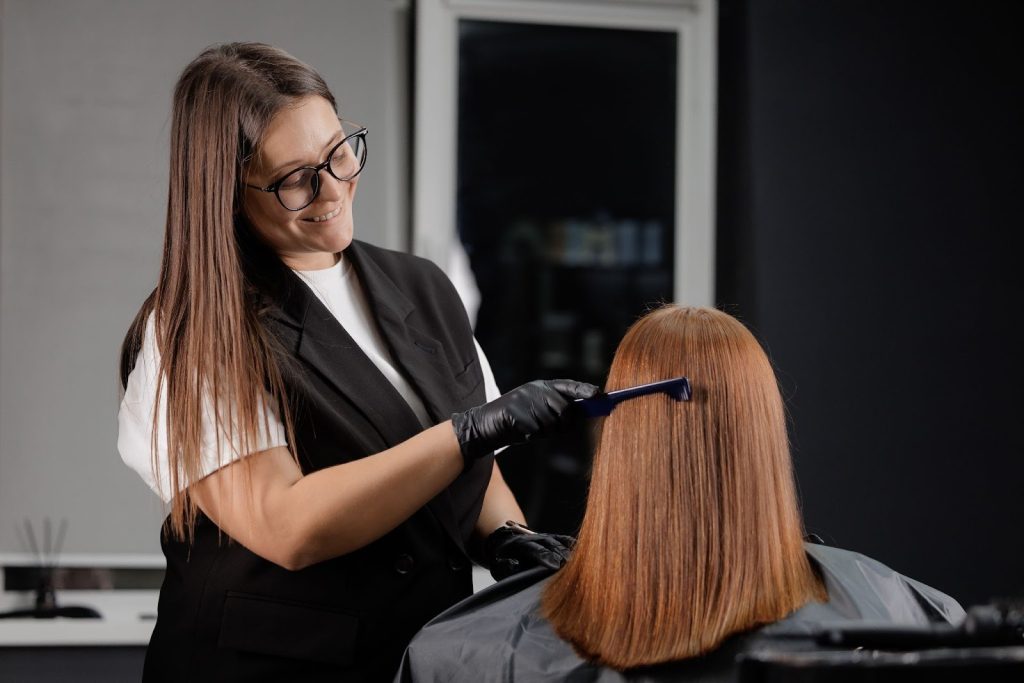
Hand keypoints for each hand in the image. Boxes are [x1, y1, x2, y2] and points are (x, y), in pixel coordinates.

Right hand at [451, 379, 597, 462]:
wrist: (484, 426)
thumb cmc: (516, 422)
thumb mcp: (537, 411)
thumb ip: (556, 410)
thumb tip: (580, 416)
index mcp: (541, 387)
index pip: (568, 386)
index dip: (584, 390)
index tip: (599, 395)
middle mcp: (535, 389)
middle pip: (563, 408)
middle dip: (561, 423)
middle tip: (546, 429)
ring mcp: (524, 399)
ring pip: (550, 421)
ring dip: (544, 431)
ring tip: (529, 428)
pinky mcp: (515, 411)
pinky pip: (535, 429)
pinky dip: (531, 435)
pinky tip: (521, 431)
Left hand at [484, 521, 574, 580]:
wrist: (504, 539)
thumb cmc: (502, 557)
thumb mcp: (498, 564)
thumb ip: (506, 566)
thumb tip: (515, 565)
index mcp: (521, 545)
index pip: (537, 551)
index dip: (546, 558)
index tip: (555, 566)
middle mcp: (535, 538)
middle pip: (552, 546)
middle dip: (561, 556)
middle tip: (571, 569)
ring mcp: (544, 537)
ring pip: (559, 542)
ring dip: (568, 552)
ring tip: (578, 564)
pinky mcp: (551, 538)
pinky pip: (563, 539)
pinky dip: (571, 544)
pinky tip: (581, 552)